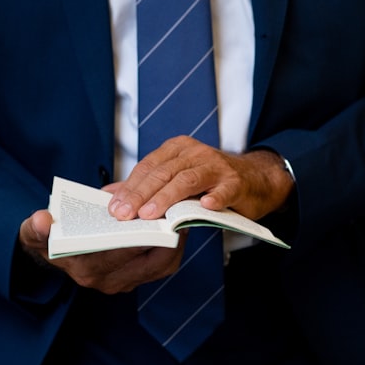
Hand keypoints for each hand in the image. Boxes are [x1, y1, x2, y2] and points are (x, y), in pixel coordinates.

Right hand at [18, 210, 184, 293]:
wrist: (52, 254)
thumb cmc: (49, 239)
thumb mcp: (35, 232)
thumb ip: (36, 227)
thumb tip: (41, 221)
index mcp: (86, 269)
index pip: (121, 254)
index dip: (142, 235)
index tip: (158, 215)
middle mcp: (108, 281)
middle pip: (150, 262)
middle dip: (167, 238)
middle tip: (179, 212)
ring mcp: (124, 282)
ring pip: (161, 265)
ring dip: (175, 242)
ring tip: (181, 216)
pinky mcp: (135, 278)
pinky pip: (162, 265)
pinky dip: (172, 246)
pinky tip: (176, 225)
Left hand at [107, 136, 293, 220]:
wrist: (255, 179)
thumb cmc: (209, 182)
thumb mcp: (176, 179)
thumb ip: (144, 187)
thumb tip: (109, 196)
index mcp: (176, 149)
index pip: (148, 167)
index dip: (130, 188)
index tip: (114, 208)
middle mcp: (195, 153)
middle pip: (163, 173)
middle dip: (141, 195)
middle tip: (125, 214)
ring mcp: (216, 166)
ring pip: (187, 180)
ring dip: (167, 198)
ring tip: (150, 214)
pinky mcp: (236, 182)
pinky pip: (223, 190)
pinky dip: (214, 197)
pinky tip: (204, 207)